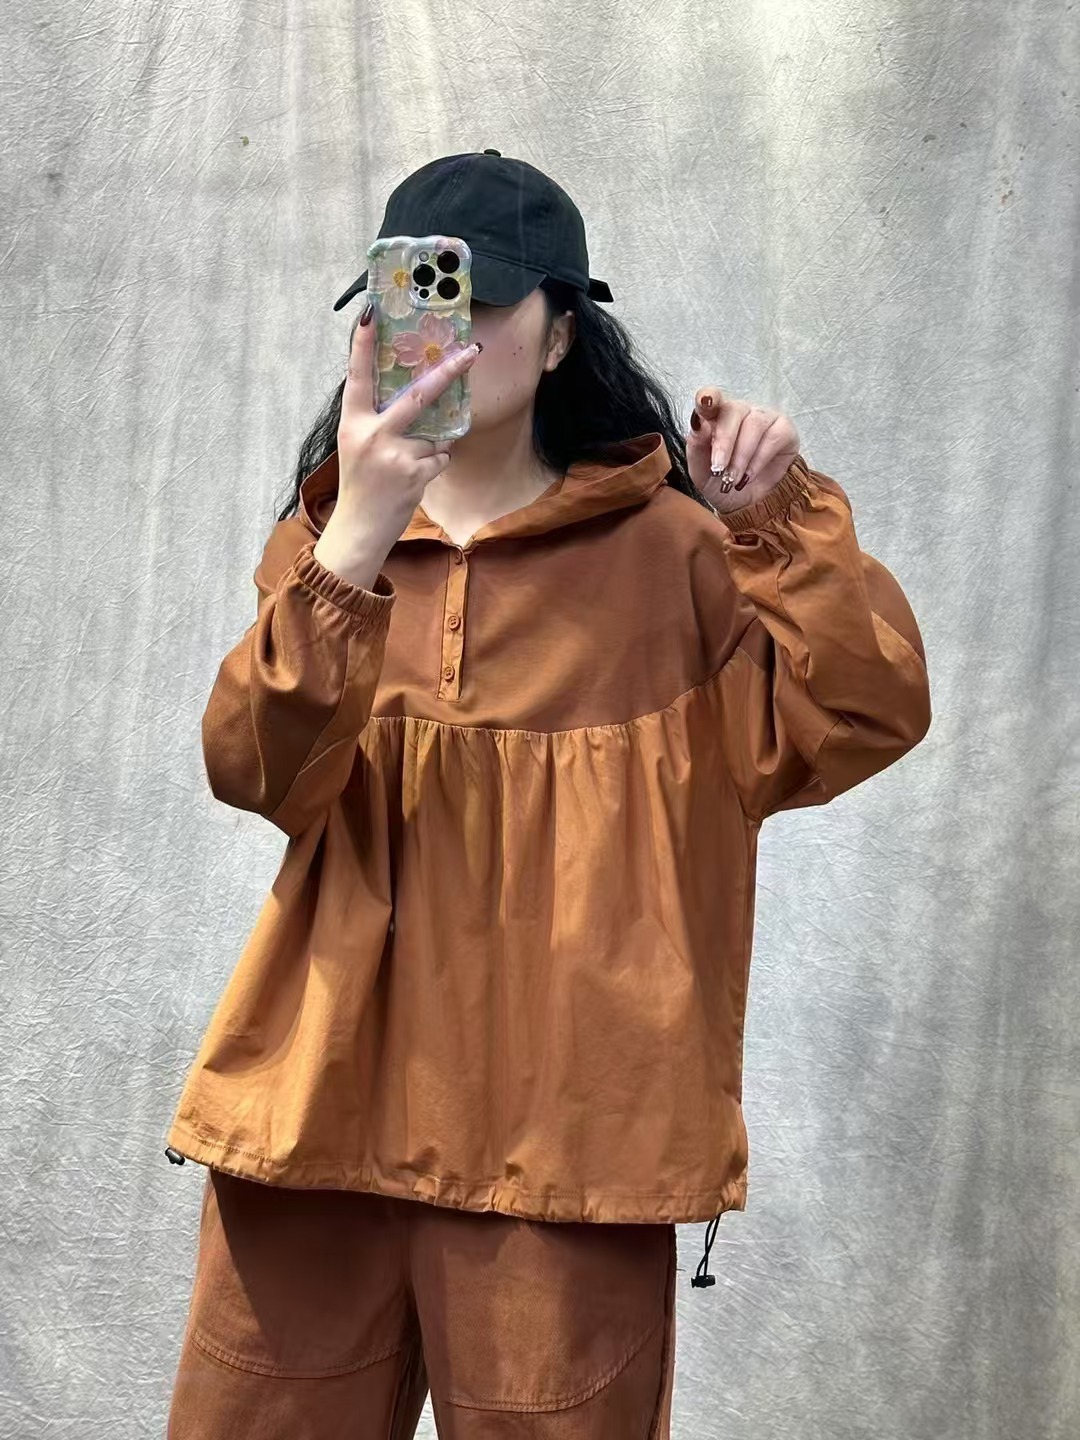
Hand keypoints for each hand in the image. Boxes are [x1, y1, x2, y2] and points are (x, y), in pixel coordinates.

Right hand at [336, 305, 480, 541]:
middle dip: (448, 373)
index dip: (362, 345)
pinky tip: (414, 480)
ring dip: (429, 449)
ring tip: (405, 468)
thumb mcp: (356, 446)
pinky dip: (434, 465)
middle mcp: (372, 434)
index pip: (357, 377)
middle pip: (418, 396)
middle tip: (470, 353)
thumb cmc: (360, 485)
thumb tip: (414, 398)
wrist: (359, 529)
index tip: (370, 313)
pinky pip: (439, 458)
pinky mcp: (414, 474)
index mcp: (352, 423)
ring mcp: (395, 454)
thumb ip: (376, 421)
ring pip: (432, 436)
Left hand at [686, 388, 799, 513]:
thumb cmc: (721, 483)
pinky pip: (774, 436)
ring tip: (733, 479)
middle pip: (733, 411)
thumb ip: (696, 447)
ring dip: (741, 456)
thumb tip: (698, 425)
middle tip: (718, 470)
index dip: (708, 398)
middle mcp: (740, 412)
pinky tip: (749, 475)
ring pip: (754, 424)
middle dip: (724, 443)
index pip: (710, 399)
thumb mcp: (701, 472)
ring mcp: (764, 418)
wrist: (746, 506)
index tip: (704, 402)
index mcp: (715, 416)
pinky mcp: (784, 429)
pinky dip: (759, 460)